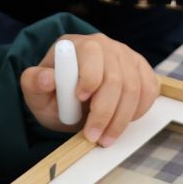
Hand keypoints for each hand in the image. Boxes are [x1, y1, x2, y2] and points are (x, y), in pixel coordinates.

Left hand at [20, 33, 158, 145]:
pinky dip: (138, 111)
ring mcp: (126, 56)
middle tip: (93, 136)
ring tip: (105, 138)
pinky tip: (122, 122)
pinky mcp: (141, 69)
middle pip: (116, 78)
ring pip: (134, 89)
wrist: (70, 96)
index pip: (92, 54)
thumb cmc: (54, 93)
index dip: (89, 78)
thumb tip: (47, 79)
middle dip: (105, 113)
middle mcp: (104, 45)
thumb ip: (34, 82)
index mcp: (77, 45)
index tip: (80, 101)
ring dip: (121, 120)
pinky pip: (149, 90)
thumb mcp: (35, 91)